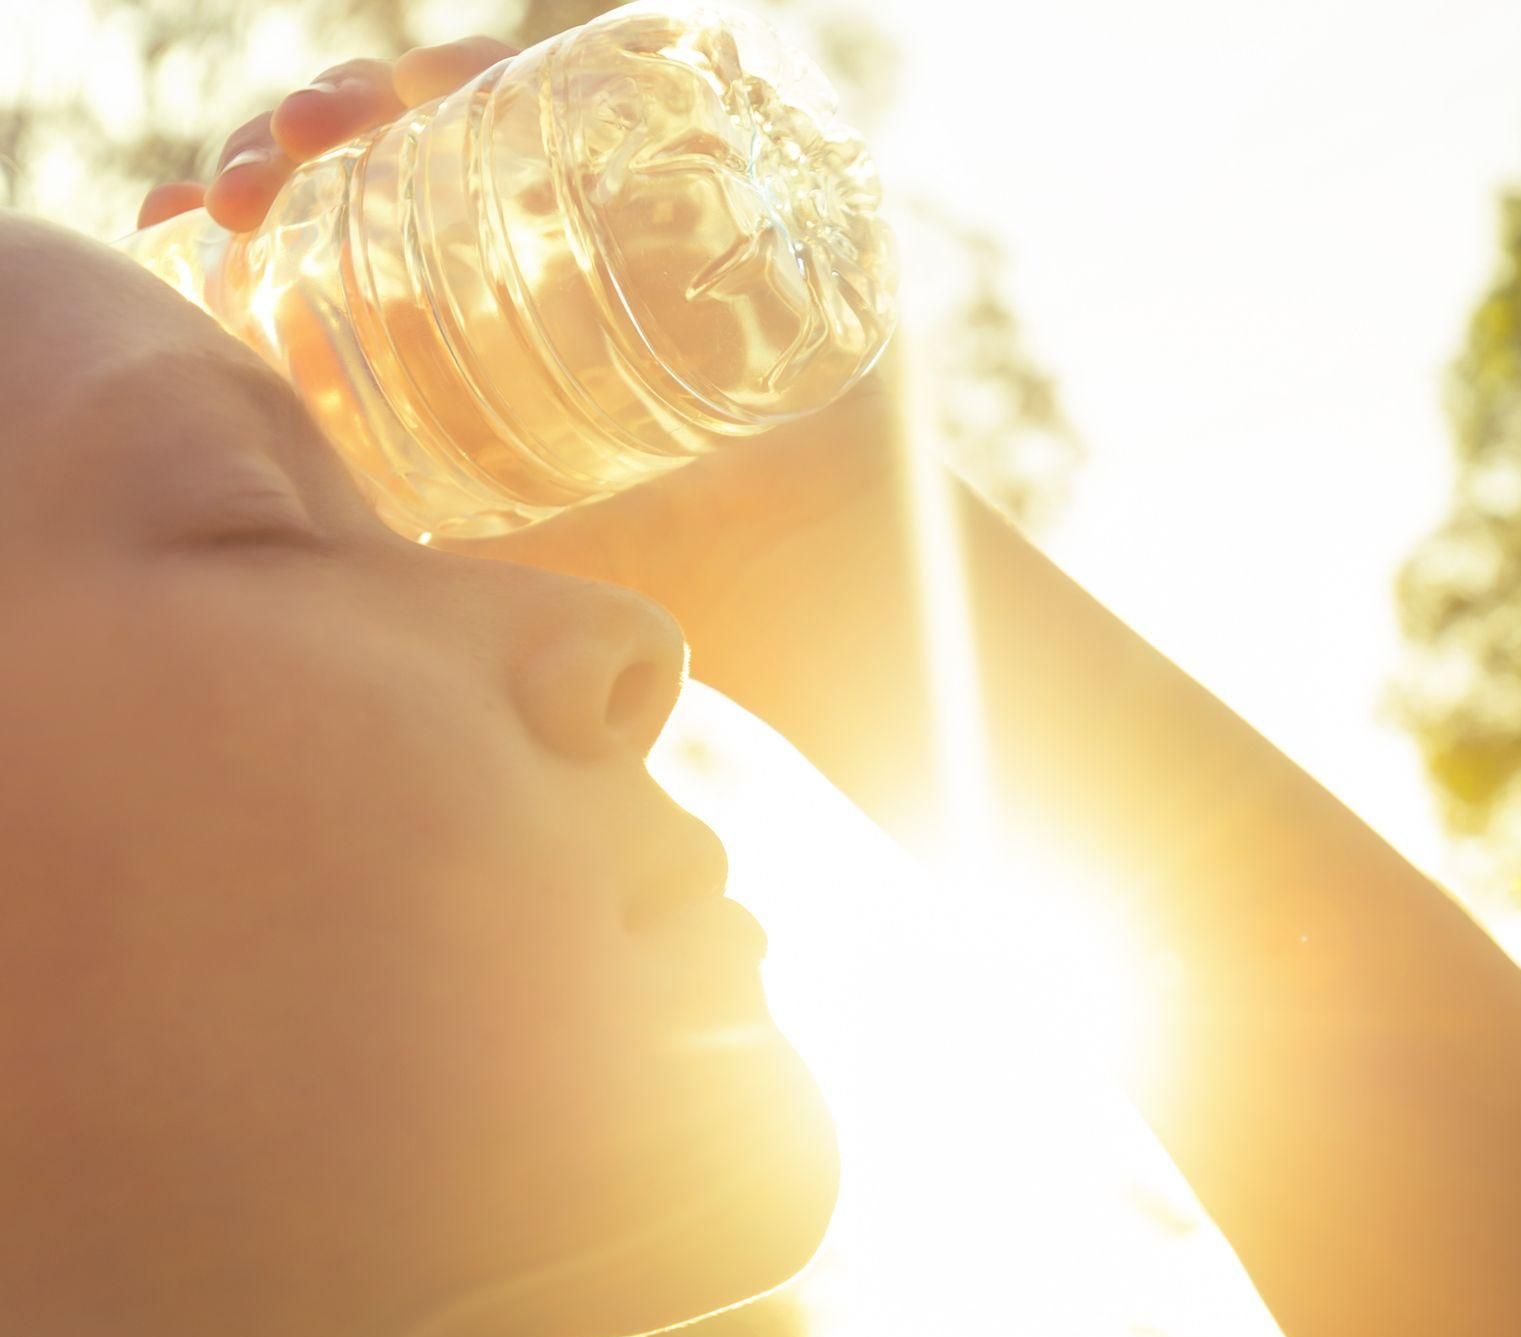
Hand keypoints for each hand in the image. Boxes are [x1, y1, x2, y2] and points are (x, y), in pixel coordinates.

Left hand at [138, 31, 924, 821]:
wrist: (813, 572)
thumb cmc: (658, 581)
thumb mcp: (473, 554)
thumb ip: (381, 537)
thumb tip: (251, 538)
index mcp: (464, 321)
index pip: (335, 229)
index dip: (253, 208)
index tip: (189, 226)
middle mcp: (535, 246)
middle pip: (395, 148)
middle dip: (302, 140)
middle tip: (254, 183)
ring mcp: (626, 206)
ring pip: (494, 99)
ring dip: (401, 82)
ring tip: (341, 116)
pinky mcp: (724, 184)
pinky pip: (649, 74)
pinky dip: (578, 48)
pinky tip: (485, 74)